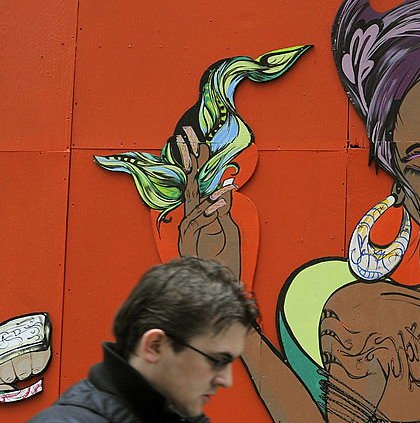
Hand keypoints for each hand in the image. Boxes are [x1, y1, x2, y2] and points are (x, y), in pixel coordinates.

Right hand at [176, 126, 241, 278]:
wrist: (212, 285)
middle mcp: (191, 216)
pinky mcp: (189, 241)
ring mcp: (188, 227)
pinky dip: (208, 214)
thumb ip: (224, 210)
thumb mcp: (228, 230)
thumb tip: (225, 190)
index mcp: (199, 211)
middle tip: (189, 137)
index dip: (197, 161)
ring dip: (204, 185)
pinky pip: (198, 223)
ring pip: (194, 202)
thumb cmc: (221, 260)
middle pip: (189, 183)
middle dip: (189, 160)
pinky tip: (218, 206)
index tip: (200, 141)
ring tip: (215, 174)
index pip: (197, 181)